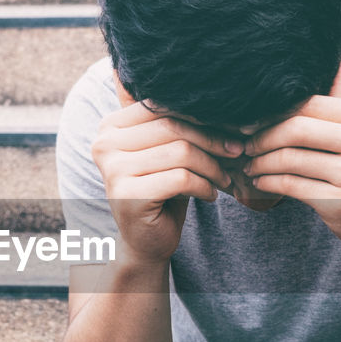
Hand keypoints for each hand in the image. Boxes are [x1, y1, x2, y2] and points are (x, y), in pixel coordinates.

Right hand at [90, 70, 244, 264]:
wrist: (145, 243)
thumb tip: (225, 99)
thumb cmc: (162, 192)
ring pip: (181, 152)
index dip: (201, 116)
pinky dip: (205, 186)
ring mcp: (113, 170)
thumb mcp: (168, 154)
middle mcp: (104, 144)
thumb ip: (179, 126)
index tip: (232, 130)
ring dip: (212, 167)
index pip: (162, 107)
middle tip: (236, 153)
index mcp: (110, 127)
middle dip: (212, 140)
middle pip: (173, 127)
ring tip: (223, 179)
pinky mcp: (128, 195)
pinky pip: (182, 178)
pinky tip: (210, 195)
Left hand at [241, 56, 340, 258]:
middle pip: (295, 129)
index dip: (274, 112)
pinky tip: (260, 182)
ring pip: (289, 159)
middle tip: (246, 145)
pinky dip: (269, 182)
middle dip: (263, 137)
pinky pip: (291, 185)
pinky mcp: (340, 202)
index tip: (251, 122)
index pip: (308, 104)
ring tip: (251, 165)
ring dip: (261, 163)